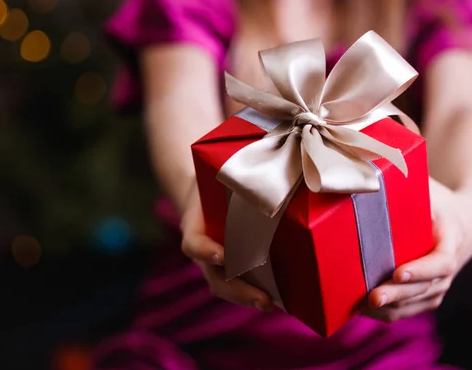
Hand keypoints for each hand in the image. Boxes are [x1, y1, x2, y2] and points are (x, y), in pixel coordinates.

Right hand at [180, 186, 273, 310]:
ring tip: (269, 304)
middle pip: (214, 277)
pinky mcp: (231, 265)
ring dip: (247, 298)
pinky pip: (240, 283)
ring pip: (226, 286)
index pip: (194, 243)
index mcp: (194, 226)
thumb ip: (235, 177)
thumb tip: (272, 166)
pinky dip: (256, 291)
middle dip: (237, 291)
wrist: (205, 191)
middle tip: (262, 299)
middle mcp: (204, 249)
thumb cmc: (215, 181)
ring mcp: (215, 262)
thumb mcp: (218, 175)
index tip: (222, 256)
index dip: (205, 252)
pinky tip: (278, 297)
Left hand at [363, 178, 471, 321]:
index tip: (397, 272)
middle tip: (373, 296)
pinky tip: (365, 311)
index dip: (420, 270)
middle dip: (397, 294)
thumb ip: (404, 183)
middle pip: (425, 288)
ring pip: (416, 302)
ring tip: (363, 307)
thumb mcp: (426, 188)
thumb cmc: (435, 201)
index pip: (440, 261)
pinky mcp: (427, 294)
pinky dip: (389, 313)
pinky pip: (409, 309)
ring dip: (391, 308)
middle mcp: (448, 268)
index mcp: (450, 240)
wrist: (459, 222)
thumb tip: (365, 176)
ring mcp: (439, 284)